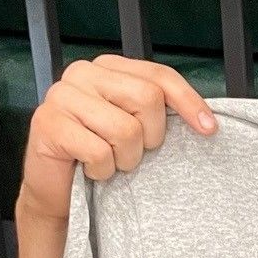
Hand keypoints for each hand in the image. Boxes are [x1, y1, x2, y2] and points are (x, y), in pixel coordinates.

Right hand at [18, 55, 217, 222]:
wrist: (57, 190)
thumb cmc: (100, 155)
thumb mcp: (135, 127)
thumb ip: (159, 111)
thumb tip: (207, 121)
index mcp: (108, 67)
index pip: (159, 75)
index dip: (188, 102)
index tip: (209, 128)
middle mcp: (83, 73)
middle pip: (147, 98)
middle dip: (149, 136)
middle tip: (132, 151)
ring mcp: (61, 96)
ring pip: (125, 129)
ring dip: (124, 158)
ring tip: (108, 160)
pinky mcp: (48, 124)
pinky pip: (98, 152)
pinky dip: (102, 170)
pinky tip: (89, 168)